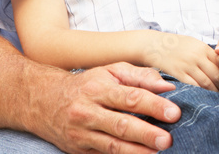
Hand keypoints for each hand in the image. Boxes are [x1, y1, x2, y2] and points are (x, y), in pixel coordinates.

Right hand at [34, 62, 178, 153]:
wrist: (44, 101)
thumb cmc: (86, 85)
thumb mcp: (111, 72)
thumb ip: (141, 77)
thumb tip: (168, 86)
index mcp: (99, 88)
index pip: (130, 97)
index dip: (153, 106)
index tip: (174, 113)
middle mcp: (88, 111)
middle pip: (121, 124)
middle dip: (146, 133)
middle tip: (168, 139)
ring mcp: (82, 134)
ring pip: (112, 145)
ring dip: (137, 151)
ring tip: (157, 153)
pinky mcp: (79, 150)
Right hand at [142, 32, 218, 93]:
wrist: (155, 45)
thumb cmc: (177, 46)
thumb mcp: (195, 45)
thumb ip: (208, 55)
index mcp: (204, 49)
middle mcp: (197, 56)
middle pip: (217, 75)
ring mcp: (187, 65)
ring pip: (206, 83)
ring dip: (213, 93)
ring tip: (216, 99)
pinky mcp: (177, 74)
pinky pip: (192, 87)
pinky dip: (199, 94)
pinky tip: (201, 99)